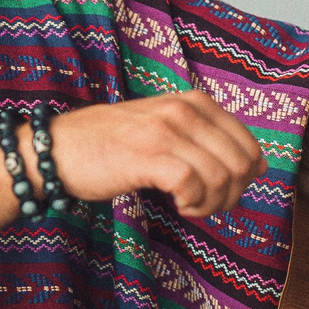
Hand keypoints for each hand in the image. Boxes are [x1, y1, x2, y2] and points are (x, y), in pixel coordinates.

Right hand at [48, 90, 267, 217]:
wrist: (56, 148)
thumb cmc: (109, 145)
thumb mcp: (163, 126)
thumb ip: (202, 138)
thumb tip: (253, 167)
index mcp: (193, 102)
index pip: (249, 143)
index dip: (246, 178)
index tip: (222, 192)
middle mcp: (183, 111)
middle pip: (242, 163)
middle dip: (234, 195)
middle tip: (207, 206)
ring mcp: (164, 132)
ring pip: (222, 176)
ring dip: (213, 204)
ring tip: (191, 207)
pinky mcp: (146, 156)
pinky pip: (193, 185)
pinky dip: (194, 204)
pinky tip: (179, 206)